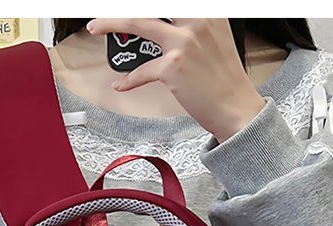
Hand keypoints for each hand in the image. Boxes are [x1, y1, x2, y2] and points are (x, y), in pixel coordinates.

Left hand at [87, 18, 266, 142]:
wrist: (236, 108)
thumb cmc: (224, 78)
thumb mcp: (216, 37)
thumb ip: (193, 23)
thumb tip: (169, 22)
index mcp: (207, 11)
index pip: (173, 1)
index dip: (146, 5)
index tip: (132, 7)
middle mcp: (196, 20)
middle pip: (149, 6)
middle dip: (123, 9)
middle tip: (106, 11)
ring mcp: (183, 43)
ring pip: (137, 23)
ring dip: (111, 22)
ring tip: (96, 26)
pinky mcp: (173, 67)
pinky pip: (141, 71)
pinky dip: (128, 79)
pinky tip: (120, 84)